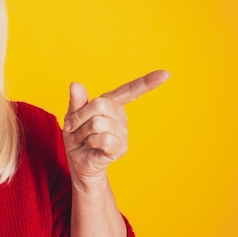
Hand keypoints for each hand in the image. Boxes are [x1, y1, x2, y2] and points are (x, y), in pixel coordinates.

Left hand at [63, 70, 169, 186]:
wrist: (78, 162)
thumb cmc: (76, 137)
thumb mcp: (72, 116)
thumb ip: (76, 101)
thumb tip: (75, 84)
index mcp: (111, 103)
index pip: (131, 90)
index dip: (147, 82)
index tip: (166, 74)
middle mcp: (121, 115)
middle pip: (99, 104)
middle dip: (79, 116)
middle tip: (73, 127)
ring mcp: (123, 132)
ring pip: (97, 123)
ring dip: (82, 132)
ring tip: (82, 139)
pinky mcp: (121, 147)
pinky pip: (104, 138)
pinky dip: (90, 142)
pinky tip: (91, 146)